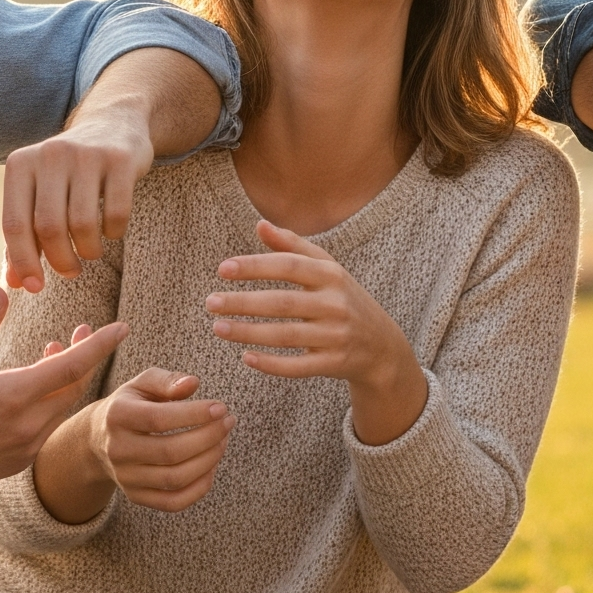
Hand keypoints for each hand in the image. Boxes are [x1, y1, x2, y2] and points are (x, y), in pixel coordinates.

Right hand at [0, 288, 128, 487]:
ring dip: (67, 380)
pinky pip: (48, 427)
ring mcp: (26, 448)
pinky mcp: (19, 462)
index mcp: (13, 396)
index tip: (123, 327)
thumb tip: (1, 291)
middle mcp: (28, 425)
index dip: (100, 343)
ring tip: (54, 351)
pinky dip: (51, 403)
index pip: (72, 365)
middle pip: (75, 385)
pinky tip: (36, 388)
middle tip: (83, 329)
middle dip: (85, 356)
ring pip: (63, 407)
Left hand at [1, 94, 153, 291]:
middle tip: (70, 272)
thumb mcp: (39, 193)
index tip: (35, 287)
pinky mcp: (120, 160)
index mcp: (20, 164)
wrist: (112, 124)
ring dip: (89, 251)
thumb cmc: (68, 172)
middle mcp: (50, 155)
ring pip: (83, 224)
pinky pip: (117, 214)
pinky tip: (112, 232)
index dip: (24, 262)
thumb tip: (18, 283)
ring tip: (91, 253)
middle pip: (49, 227)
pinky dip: (114, 233)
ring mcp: (87, 154)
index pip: (14, 224)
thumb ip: (25, 235)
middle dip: (60, 260)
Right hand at [78, 364, 233, 512]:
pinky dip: (199, 488)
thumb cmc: (131, 405)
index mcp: (117, 416)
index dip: (195, 415)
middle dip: (208, 437)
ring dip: (208, 461)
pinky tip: (212, 466)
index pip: (159, 420)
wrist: (98, 439)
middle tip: (228, 423)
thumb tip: (192, 384)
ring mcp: (125, 477)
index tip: (221, 408)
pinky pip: (173, 502)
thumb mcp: (143, 384)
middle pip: (170, 452)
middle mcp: (117, 450)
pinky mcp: (135, 496)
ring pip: (174, 479)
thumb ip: (167, 381)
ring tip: (223, 441)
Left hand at [207, 221, 428, 444]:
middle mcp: (335, 304)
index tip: (223, 269)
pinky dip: (271, 364)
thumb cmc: (344, 299)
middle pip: (283, 303)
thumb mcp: (328, 268)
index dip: (255, 266)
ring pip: (286, 336)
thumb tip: (260, 225)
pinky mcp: (334, 364)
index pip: (289, 266)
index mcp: (332, 275)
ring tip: (218, 327)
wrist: (381, 346)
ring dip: (249, 333)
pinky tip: (246, 358)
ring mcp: (336, 336)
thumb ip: (293, 246)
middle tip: (210, 302)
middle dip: (243, 302)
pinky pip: (297, 367)